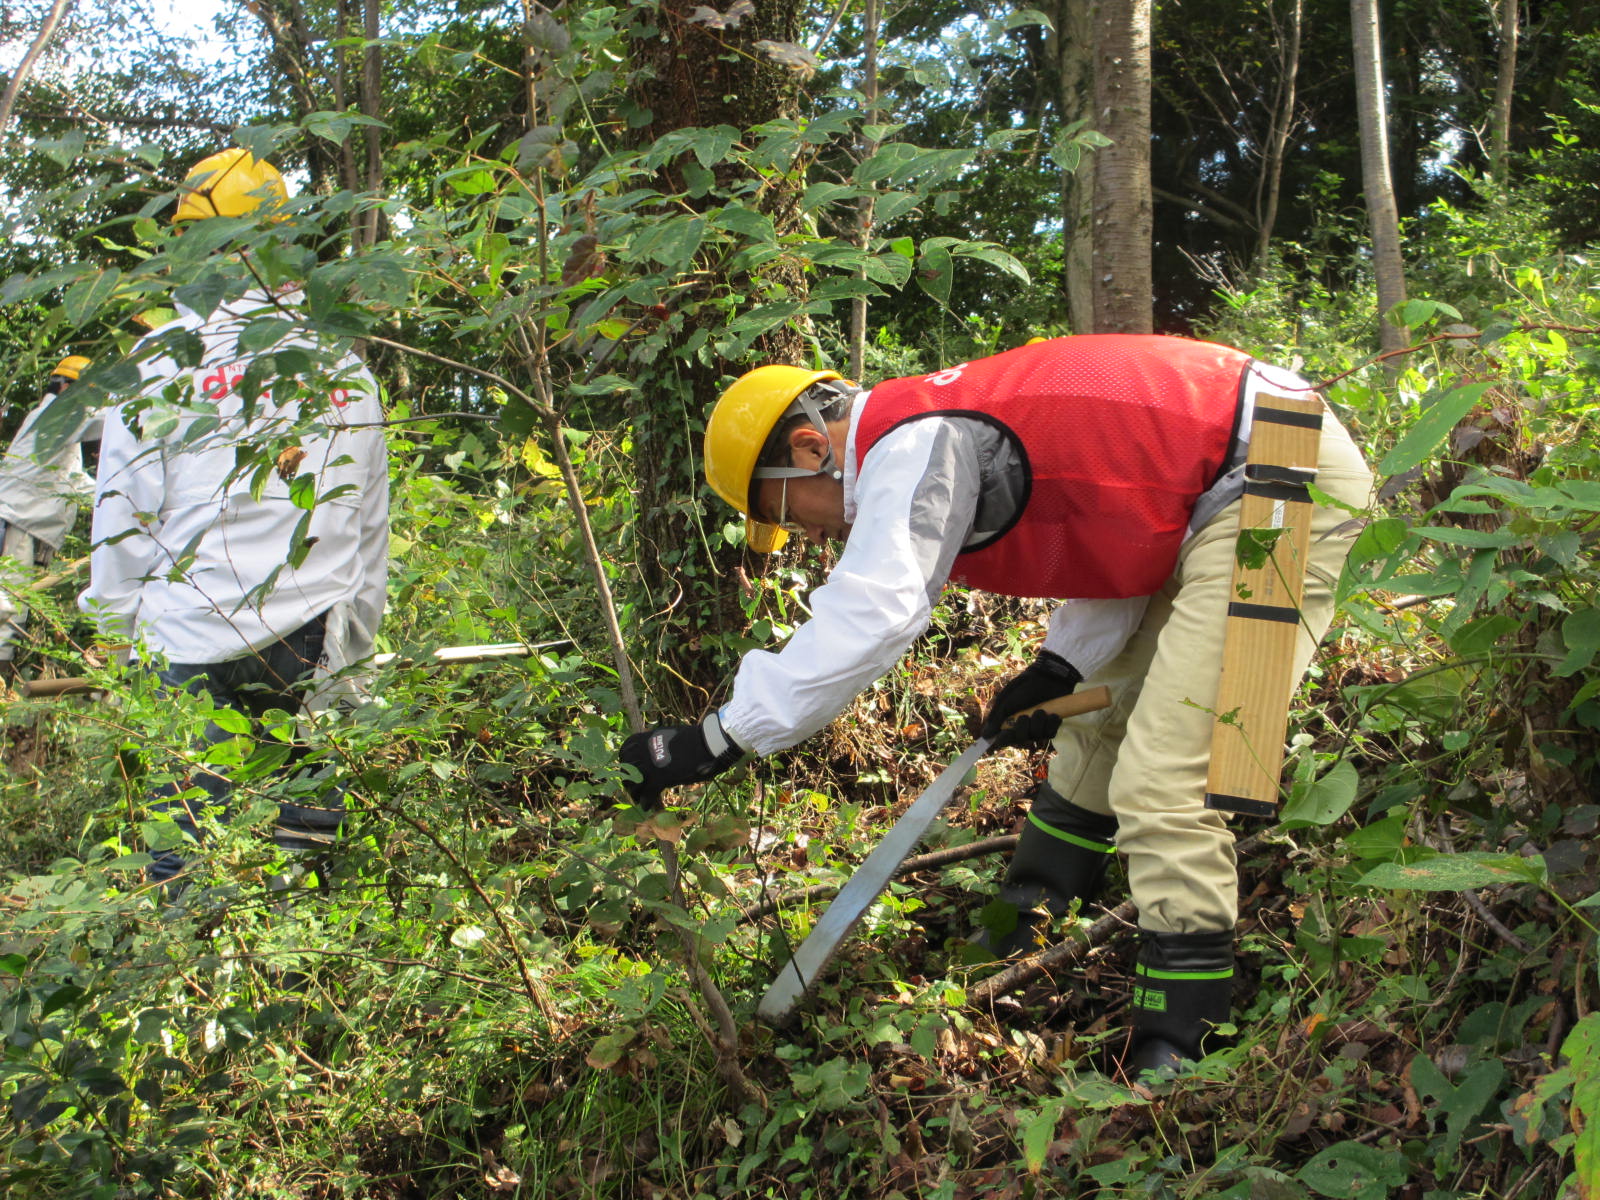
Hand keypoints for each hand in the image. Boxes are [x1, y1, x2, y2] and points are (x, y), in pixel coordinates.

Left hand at [618, 714, 743, 807]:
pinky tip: (648, 807)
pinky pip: (648, 795)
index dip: (626, 765)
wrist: (706, 743)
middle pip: (627, 771)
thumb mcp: (666, 737)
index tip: (629, 773)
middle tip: (633, 790)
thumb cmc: (691, 738)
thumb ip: (654, 746)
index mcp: (643, 739)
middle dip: (629, 782)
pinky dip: (647, 802)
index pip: (624, 753)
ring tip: (638, 799)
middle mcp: (641, 752)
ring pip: (634, 785)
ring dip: (635, 794)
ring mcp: (649, 766)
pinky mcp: (659, 779)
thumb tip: (650, 755)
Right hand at [981, 650, 1082, 748]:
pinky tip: (1052, 715)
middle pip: (1021, 740)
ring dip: (1038, 724)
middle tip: (1025, 717)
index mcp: (1010, 721)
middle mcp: (1024, 726)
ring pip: (1036, 736)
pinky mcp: (1052, 725)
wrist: (1047, 677)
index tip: (1003, 736)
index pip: (1004, 738)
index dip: (1003, 740)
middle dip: (1022, 729)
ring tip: (1041, 711)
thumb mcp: (1007, 699)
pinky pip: (1051, 734)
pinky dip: (1051, 724)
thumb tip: (985, 735)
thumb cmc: (1024, 686)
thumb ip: (997, 717)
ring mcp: (1038, 726)